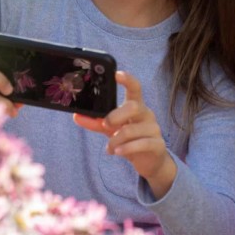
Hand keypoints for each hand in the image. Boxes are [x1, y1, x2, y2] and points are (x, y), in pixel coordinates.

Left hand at [74, 71, 176, 198]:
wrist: (150, 161)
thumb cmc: (131, 140)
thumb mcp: (112, 130)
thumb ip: (96, 122)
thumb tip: (77, 116)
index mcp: (136, 106)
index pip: (135, 88)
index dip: (127, 79)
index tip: (117, 74)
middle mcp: (147, 114)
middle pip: (134, 106)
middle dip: (116, 115)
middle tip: (106, 124)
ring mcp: (154, 129)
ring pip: (132, 130)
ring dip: (116, 140)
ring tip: (110, 147)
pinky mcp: (157, 144)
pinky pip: (141, 144)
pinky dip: (126, 149)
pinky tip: (117, 152)